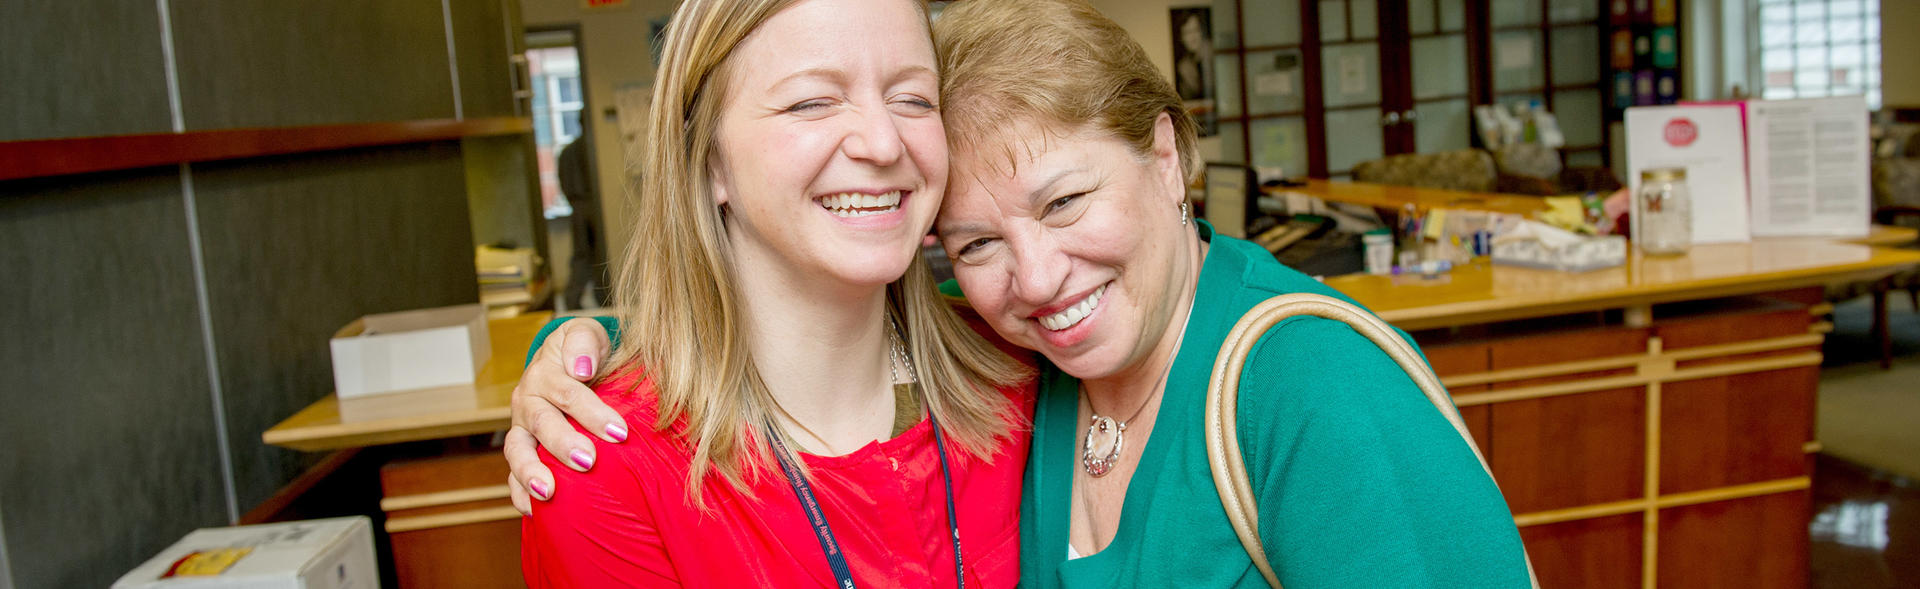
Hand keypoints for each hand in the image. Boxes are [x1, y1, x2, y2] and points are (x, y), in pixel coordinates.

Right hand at [506, 317, 618, 513]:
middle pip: (541, 423)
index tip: (619, 432)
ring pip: (517, 451)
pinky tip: (534, 512)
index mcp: (545, 373)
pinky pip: (511, 476)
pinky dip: (519, 495)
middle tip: (588, 460)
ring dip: (530, 472)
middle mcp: (528, 402)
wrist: (569, 363)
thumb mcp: (586, 333)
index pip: (567, 392)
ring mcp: (521, 430)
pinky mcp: (522, 452)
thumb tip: (581, 368)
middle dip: (563, 444)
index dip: (591, 412)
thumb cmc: (585, 352)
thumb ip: (584, 342)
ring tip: (548, 492)